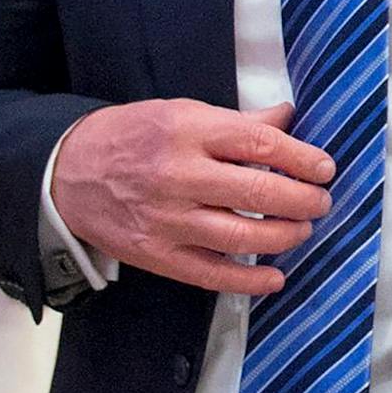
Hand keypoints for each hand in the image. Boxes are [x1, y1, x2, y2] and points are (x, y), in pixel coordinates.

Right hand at [50, 100, 333, 295]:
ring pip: (240, 235)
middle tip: (320, 201)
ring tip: (302, 228)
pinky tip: (275, 276)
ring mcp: (166, 219)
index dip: (302, 158)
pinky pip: (211, 274)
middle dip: (302, 199)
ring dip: (284, 235)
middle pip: (257, 192)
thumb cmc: (134, 137)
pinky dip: (249, 279)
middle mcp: (178, 175)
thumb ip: (238, 121)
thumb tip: (288, 117)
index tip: (325, 169)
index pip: (260, 144)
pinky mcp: (156, 255)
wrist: (66, 172)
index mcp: (187, 131)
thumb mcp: (182, 112)